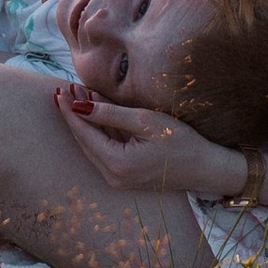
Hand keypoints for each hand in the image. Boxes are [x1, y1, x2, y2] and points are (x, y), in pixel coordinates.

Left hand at [54, 87, 246, 201]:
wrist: (207, 168)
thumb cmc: (181, 142)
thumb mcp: (145, 121)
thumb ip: (110, 114)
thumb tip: (79, 106)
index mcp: (116, 164)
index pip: (83, 133)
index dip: (70, 111)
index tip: (60, 90)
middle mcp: (113, 176)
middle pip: (84, 141)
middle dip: (74, 114)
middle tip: (66, 88)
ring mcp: (118, 179)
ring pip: (93, 145)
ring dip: (85, 121)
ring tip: (77, 95)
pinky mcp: (125, 176)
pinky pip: (104, 150)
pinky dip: (98, 130)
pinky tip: (96, 110)